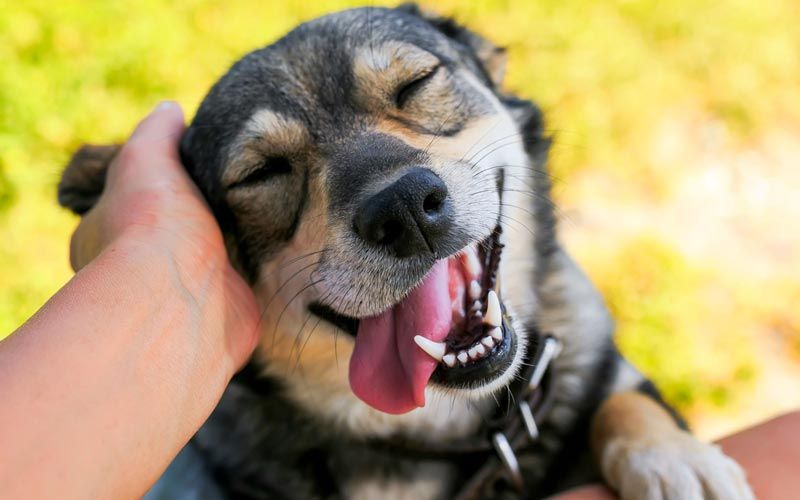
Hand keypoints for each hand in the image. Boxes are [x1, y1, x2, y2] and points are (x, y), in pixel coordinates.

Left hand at [0, 103, 260, 498]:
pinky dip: (267, 263)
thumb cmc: (153, 228)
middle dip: (210, 209)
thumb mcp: (145, 159)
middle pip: (183, 227)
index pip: (135, 199)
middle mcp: (147, 266)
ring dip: (242, 236)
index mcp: (111, 232)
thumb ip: (158, 133)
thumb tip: (171, 109)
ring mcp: (190, 290)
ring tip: (278, 198)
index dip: (163, 181)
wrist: (185, 301)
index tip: (197, 162)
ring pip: (219, 253)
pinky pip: (252, 279)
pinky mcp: (231, 307)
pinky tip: (289, 236)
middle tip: (248, 178)